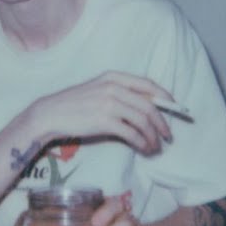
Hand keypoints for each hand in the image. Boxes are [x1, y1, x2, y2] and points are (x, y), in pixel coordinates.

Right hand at [24, 71, 173, 155]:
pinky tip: (144, 149)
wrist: (50, 113)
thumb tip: (147, 106)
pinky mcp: (104, 121)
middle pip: (149, 105)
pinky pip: (132, 133)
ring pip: (143, 120)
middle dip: (162, 122)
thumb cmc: (74, 104)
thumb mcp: (98, 90)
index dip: (165, 96)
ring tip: (155, 146)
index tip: (175, 108)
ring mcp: (108, 103)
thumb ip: (121, 94)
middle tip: (168, 136)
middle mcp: (113, 87)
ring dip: (153, 136)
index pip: (148, 84)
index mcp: (114, 76)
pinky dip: (142, 143)